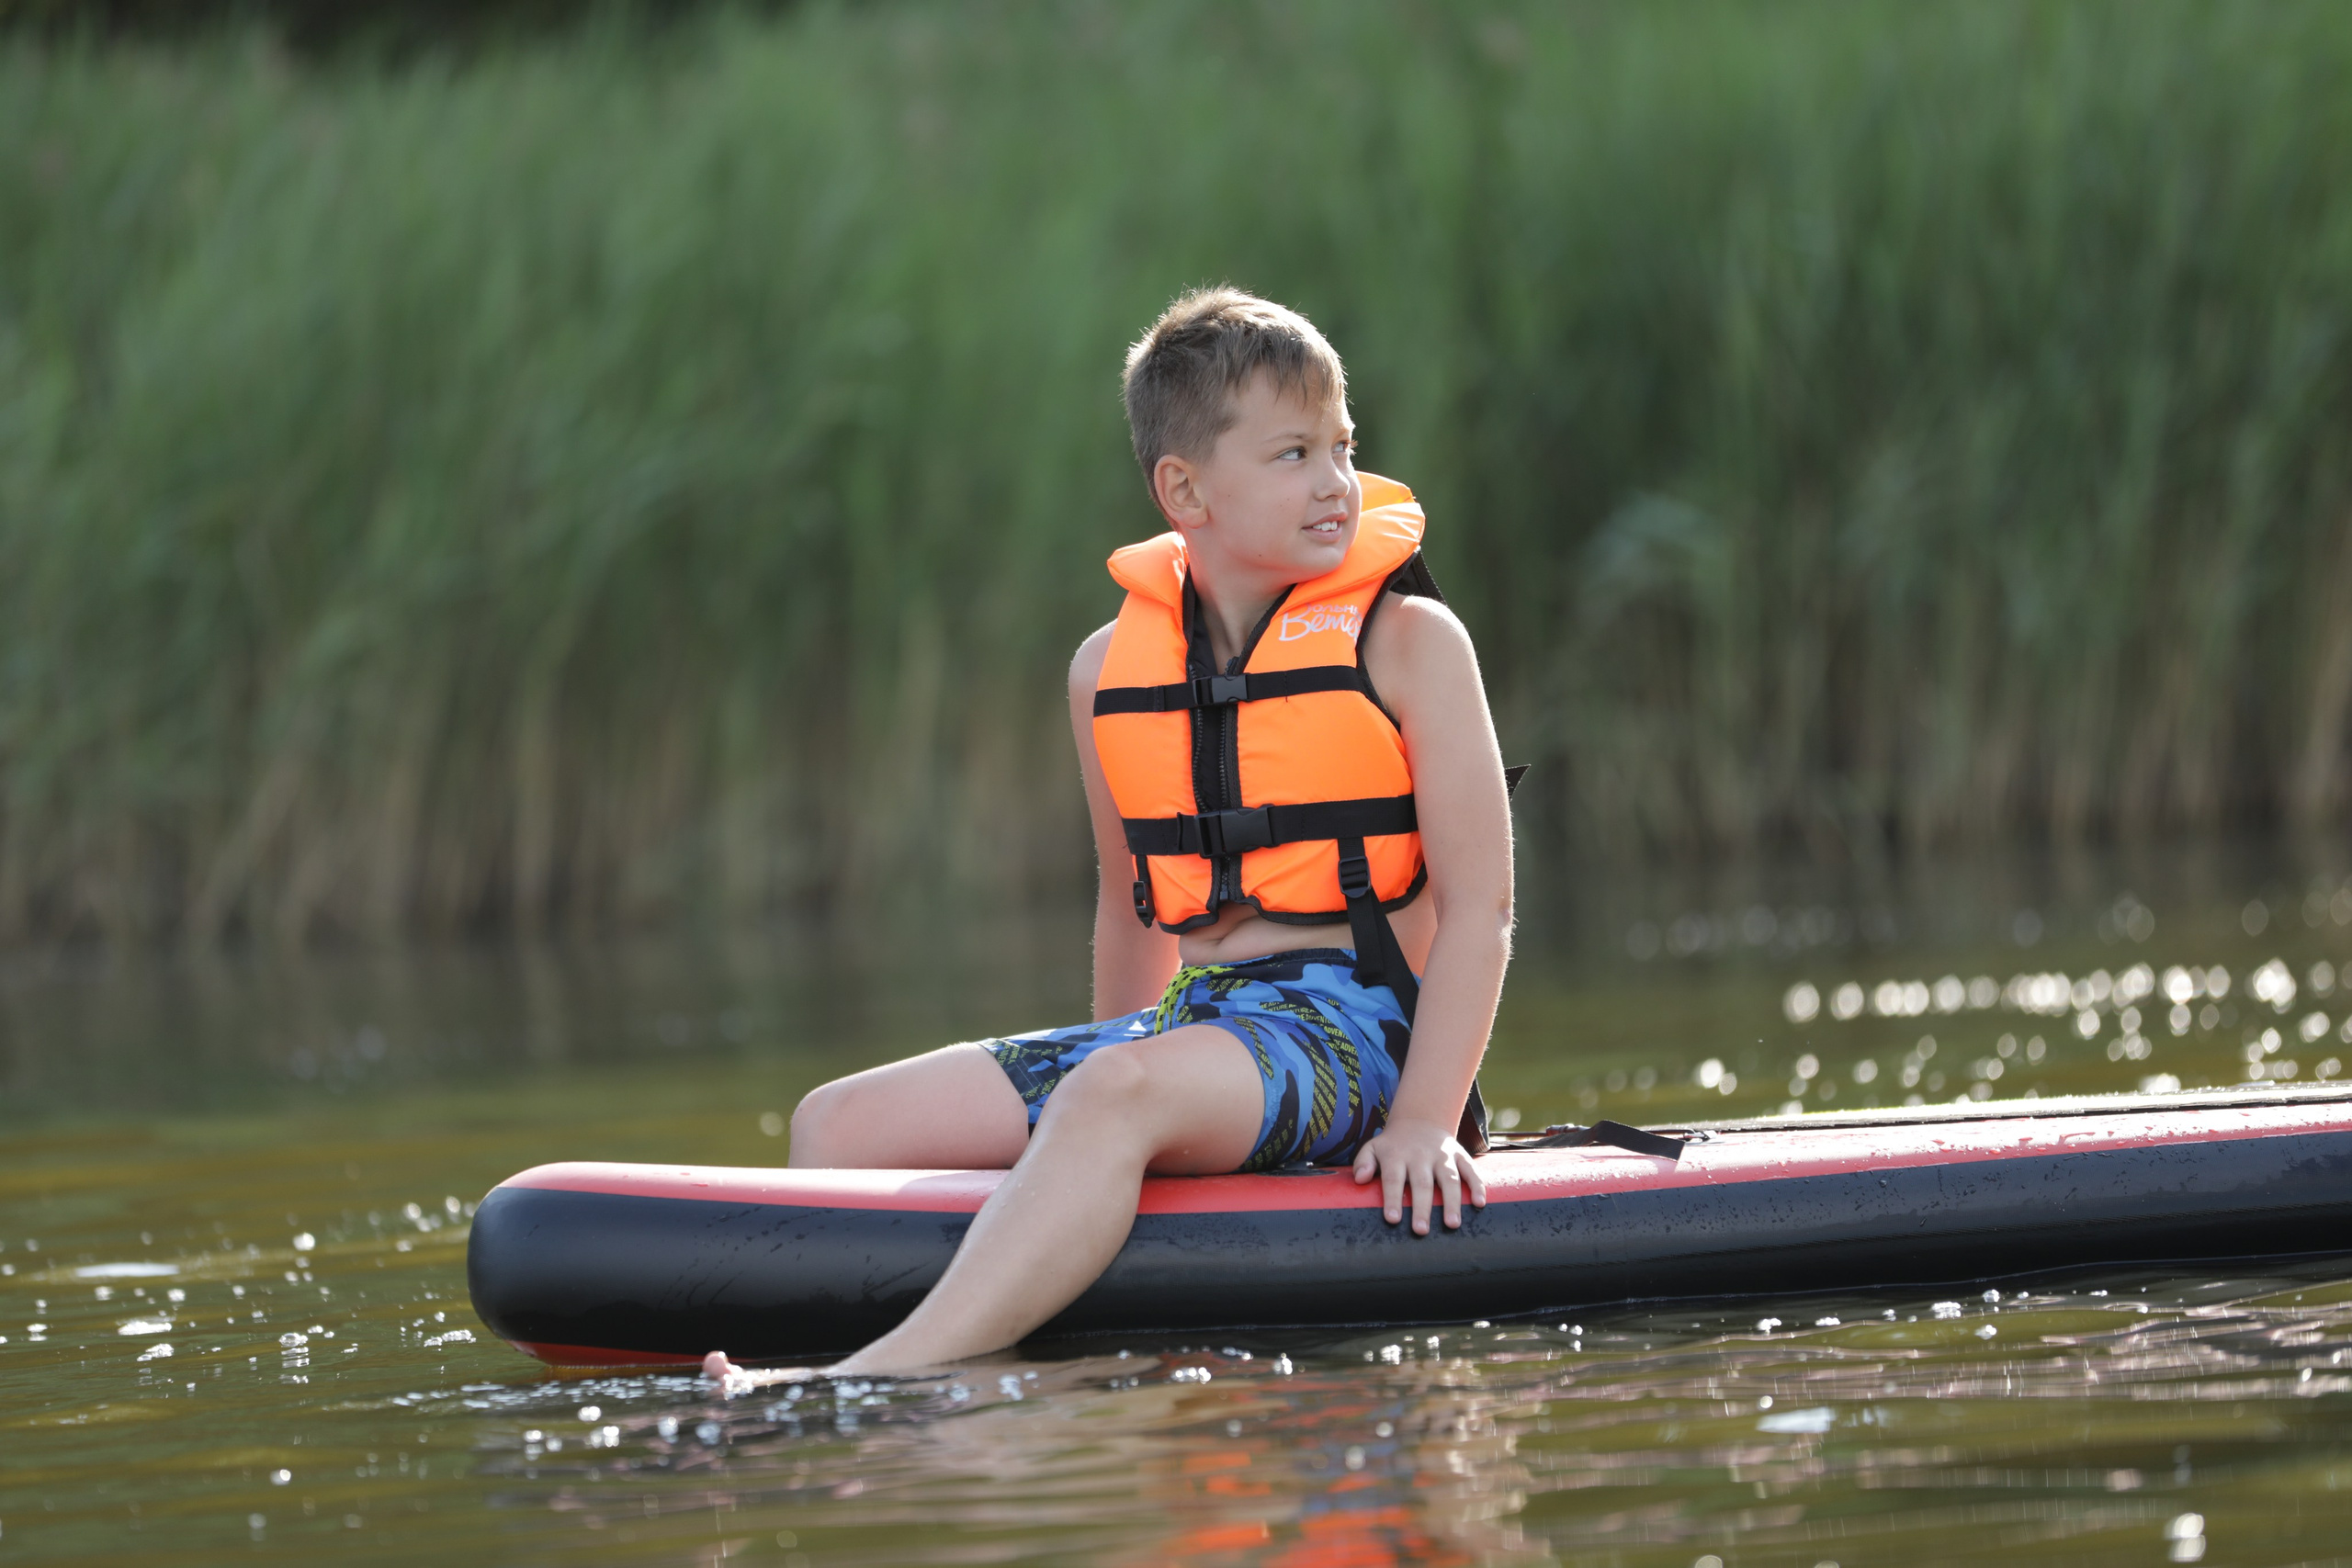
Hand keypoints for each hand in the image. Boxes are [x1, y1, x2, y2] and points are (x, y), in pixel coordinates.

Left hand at [1351, 1115, 1487, 1235]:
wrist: (1420, 1120)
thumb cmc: (1393, 1145)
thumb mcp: (1373, 1147)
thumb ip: (1363, 1162)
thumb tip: (1360, 1179)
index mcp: (1397, 1155)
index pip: (1393, 1178)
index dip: (1392, 1198)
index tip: (1392, 1219)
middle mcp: (1421, 1155)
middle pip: (1422, 1183)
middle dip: (1422, 1207)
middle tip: (1421, 1230)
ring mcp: (1443, 1155)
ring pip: (1449, 1178)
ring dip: (1452, 1202)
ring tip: (1452, 1224)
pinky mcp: (1460, 1155)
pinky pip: (1471, 1169)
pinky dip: (1477, 1185)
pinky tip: (1480, 1203)